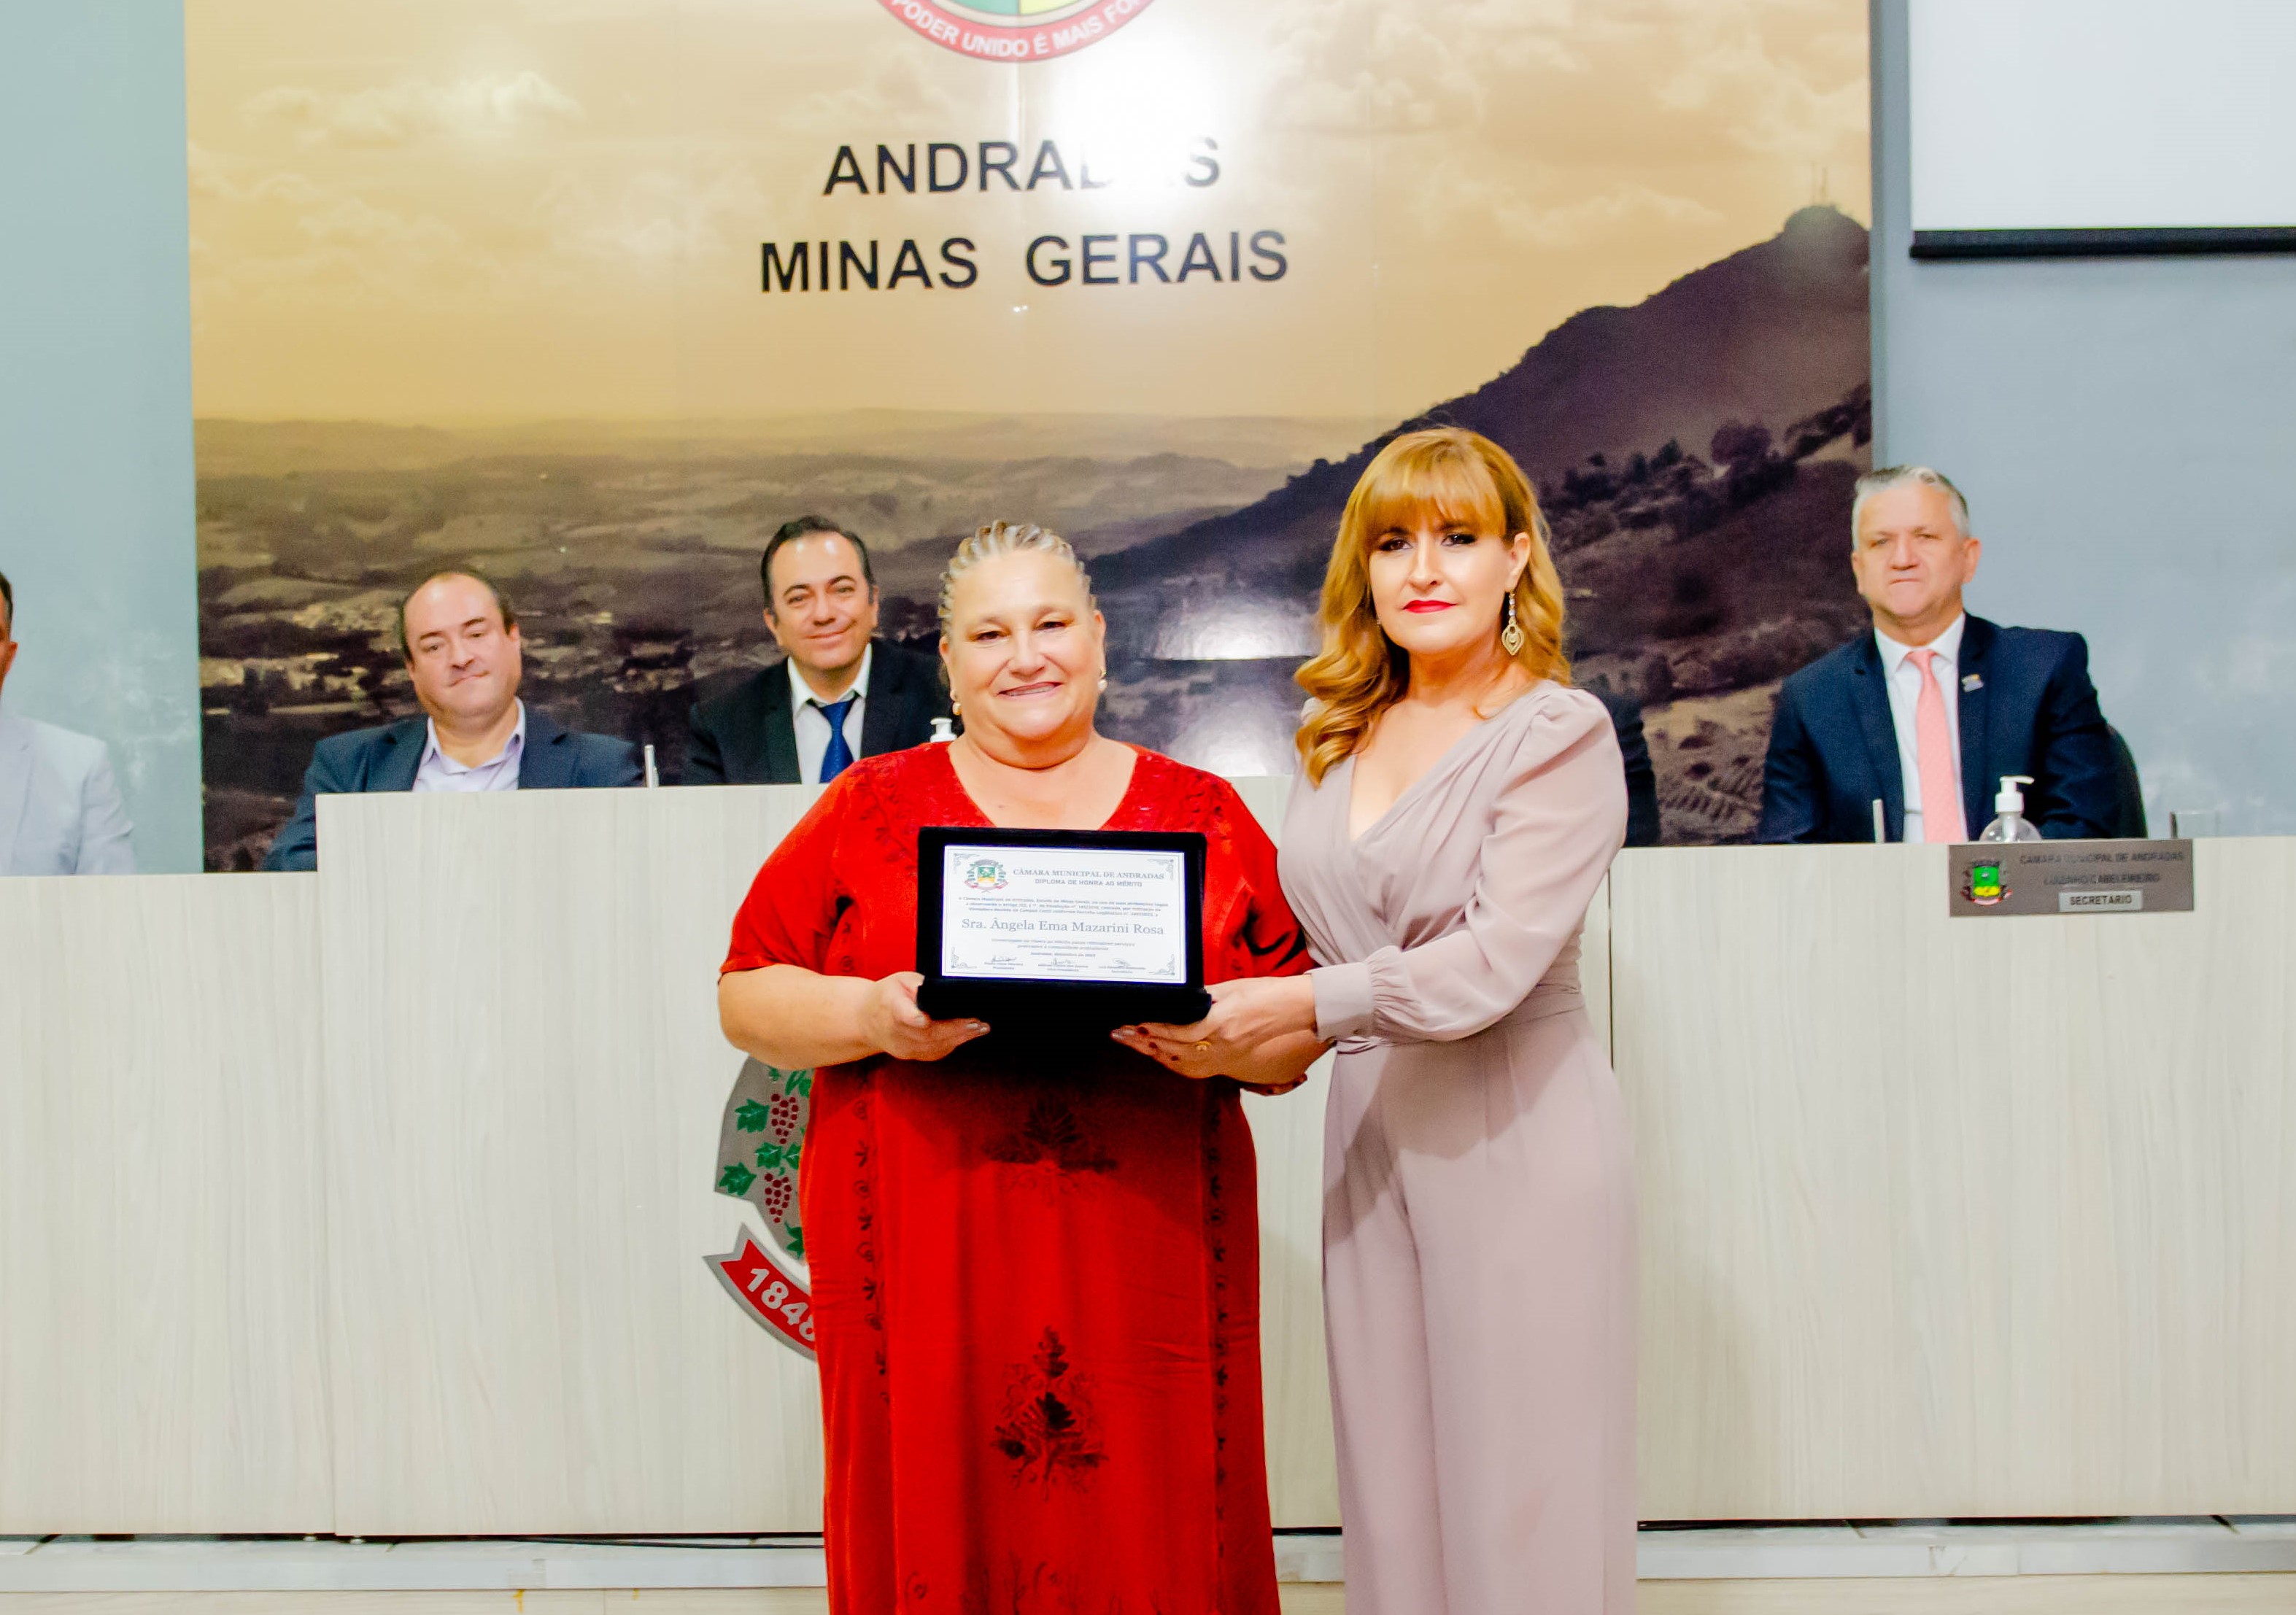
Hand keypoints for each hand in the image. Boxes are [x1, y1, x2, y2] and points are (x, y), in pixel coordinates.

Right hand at [863, 972, 988, 1061]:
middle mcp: (895, 1031)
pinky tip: (966, 1036)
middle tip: (979, 1024)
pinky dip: (952, 1044)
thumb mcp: (901, 980)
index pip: (903, 1015)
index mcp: (891, 1007)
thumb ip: (921, 985)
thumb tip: (946, 992)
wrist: (865, 1019)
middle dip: (956, 1029)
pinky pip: (933, 1053)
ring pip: (933, 1047)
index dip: (915, 1019)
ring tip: (979, 1029)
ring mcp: (902, 1047)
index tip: (927, 1019)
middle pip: (927, 1034)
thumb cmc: (886, 995)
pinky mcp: (909, 1055)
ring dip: (959, 1038)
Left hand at [1113, 975, 1318, 1081]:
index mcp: (1223, 1022)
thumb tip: (1178, 1002)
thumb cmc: (1267, 992)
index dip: (1154, 1029)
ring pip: (1182, 1063)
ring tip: (1133, 1044)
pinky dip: (1175, 1065)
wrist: (1295, 1009)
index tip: (1134, 1023)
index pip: (1179, 1031)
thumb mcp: (1230, 987)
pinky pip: (1197, 1070)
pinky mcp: (1231, 1061)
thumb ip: (1203, 998)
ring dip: (1155, 1055)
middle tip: (1120, 1034)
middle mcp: (1223, 1044)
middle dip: (1144, 1043)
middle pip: (1175, 1050)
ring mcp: (1227, 1056)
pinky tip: (1160, 1057)